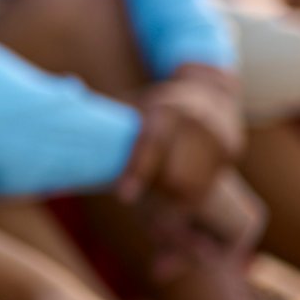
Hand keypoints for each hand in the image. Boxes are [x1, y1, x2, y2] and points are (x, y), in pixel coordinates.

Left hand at [120, 65, 242, 207]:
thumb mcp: (137, 105)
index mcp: (166, 108)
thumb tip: (68, 98)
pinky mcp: (231, 152)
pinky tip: (181, 206)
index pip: (151, 142)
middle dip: (156, 195)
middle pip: (174, 176)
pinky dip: (192, 203)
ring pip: (194, 188)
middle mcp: (195, 122)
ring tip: (160, 208)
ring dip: (174, 205)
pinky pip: (209, 189)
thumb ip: (112, 121)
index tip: (124, 196)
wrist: (211, 91)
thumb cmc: (160, 106)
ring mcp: (217, 138)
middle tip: (140, 203)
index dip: (137, 170)